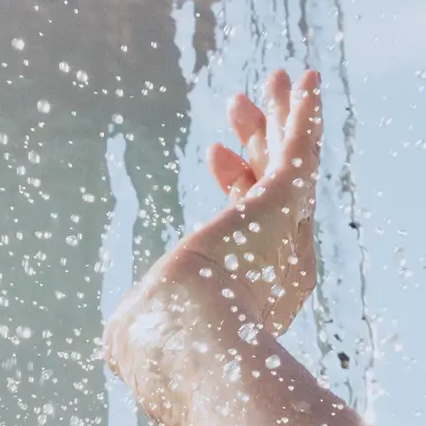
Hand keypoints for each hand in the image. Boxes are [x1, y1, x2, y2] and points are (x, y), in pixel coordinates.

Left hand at [102, 69, 320, 416]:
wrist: (190, 344)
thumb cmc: (161, 348)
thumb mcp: (142, 341)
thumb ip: (141, 333)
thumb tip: (119, 343)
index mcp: (255, 292)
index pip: (249, 220)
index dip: (238, 180)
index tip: (216, 151)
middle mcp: (281, 264)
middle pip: (275, 187)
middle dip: (261, 141)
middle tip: (246, 103)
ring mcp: (285, 234)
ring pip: (288, 165)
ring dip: (281, 118)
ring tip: (277, 77)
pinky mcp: (283, 207)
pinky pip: (301, 153)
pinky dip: (304, 116)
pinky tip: (307, 79)